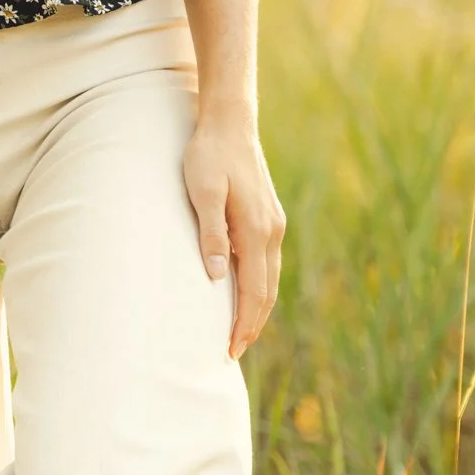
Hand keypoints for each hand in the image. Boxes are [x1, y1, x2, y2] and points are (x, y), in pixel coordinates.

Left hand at [183, 108, 284, 360]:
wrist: (229, 123)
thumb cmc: (208, 156)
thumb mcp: (202, 192)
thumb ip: (211, 234)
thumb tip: (216, 277)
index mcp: (256, 230)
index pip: (254, 292)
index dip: (243, 324)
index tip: (231, 350)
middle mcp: (271, 231)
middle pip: (266, 292)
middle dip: (252, 325)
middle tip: (233, 352)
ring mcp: (273, 223)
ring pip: (270, 279)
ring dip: (257, 308)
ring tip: (240, 332)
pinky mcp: (268, 216)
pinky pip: (267, 262)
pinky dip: (259, 286)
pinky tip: (246, 293)